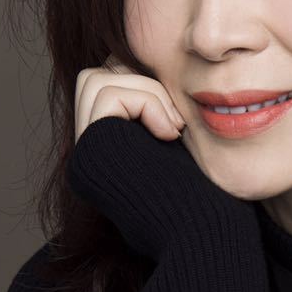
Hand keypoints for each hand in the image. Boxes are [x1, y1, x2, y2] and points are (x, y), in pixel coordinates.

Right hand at [67, 55, 250, 260]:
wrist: (204, 230)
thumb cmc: (206, 192)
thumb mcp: (179, 141)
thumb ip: (158, 110)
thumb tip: (147, 62)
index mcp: (109, 147)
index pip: (111, 83)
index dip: (146, 86)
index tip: (179, 121)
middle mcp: (89, 150)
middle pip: (96, 76)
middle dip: (142, 83)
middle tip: (176, 123)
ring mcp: (85, 152)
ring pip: (98, 79)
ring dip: (148, 93)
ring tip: (174, 129)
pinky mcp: (89, 152)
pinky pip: (109, 95)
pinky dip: (146, 103)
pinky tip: (168, 135)